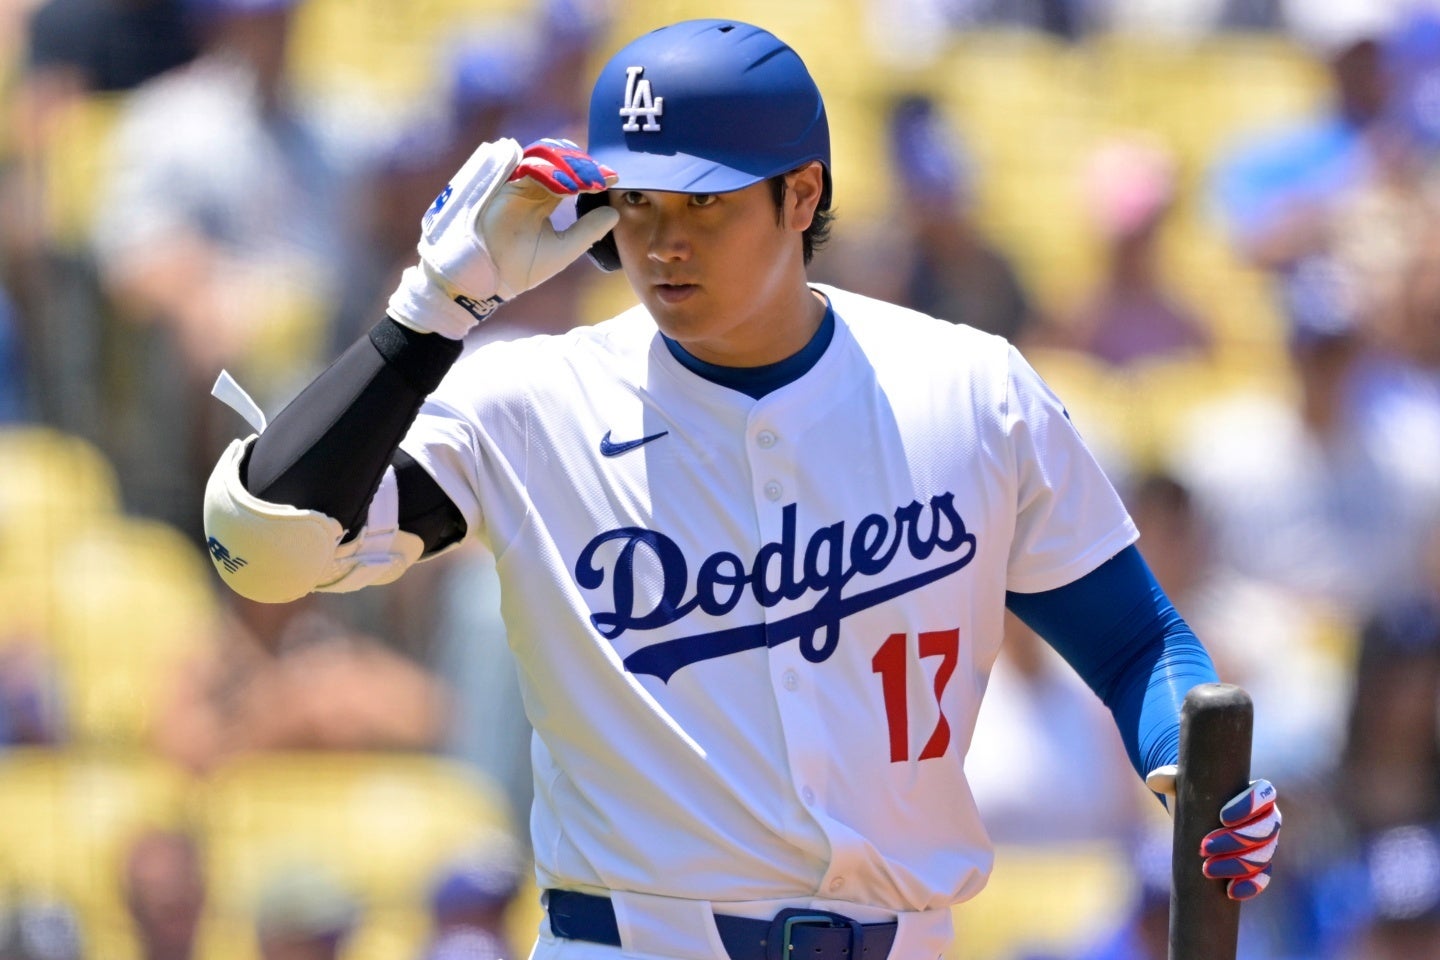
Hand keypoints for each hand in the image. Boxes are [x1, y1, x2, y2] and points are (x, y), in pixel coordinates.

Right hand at [387, 138, 618, 338]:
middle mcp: (529, 189)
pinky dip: (549, 171)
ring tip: (591, 173)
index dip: (592, 177)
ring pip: (545, 161)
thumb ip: (587, 231)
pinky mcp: (503, 187)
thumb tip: (614, 214)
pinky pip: (528, 169)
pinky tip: (569, 181)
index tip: (615, 178)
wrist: (488, 279)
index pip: (572, 180)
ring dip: (569, 164)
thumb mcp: (562, 249)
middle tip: (606, 172)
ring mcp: (515, 185)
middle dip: (583, 165)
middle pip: (560, 164)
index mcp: (542, 201)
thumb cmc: (521, 268)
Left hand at [1146, 766, 1280, 901]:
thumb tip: (1155, 780)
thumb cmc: (1191, 795)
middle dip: (1237, 840)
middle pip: (1266, 829)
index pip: (1265, 794)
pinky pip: (1263, 878)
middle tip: (1204, 847)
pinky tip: (1231, 891)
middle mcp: (1265, 818)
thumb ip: (1169, 778)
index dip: (1249, 806)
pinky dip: (1250, 885)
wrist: (1192, 819)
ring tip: (1207, 869)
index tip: (1222, 817)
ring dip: (1238, 865)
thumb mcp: (1180, 785)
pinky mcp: (1258, 867)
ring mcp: (1265, 844)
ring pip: (1264, 855)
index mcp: (1253, 793)